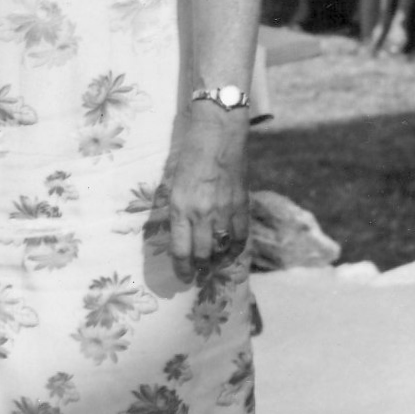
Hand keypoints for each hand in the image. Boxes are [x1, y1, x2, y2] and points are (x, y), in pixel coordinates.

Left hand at [166, 112, 249, 283]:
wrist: (218, 137)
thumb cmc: (189, 157)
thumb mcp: (172, 184)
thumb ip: (175, 210)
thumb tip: (178, 235)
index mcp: (180, 208)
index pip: (181, 249)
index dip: (181, 268)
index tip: (182, 276)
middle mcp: (202, 214)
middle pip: (202, 255)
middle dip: (198, 269)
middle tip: (196, 274)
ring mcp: (225, 211)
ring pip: (222, 249)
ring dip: (216, 262)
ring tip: (211, 266)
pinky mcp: (242, 206)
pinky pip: (241, 236)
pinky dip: (235, 249)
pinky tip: (230, 253)